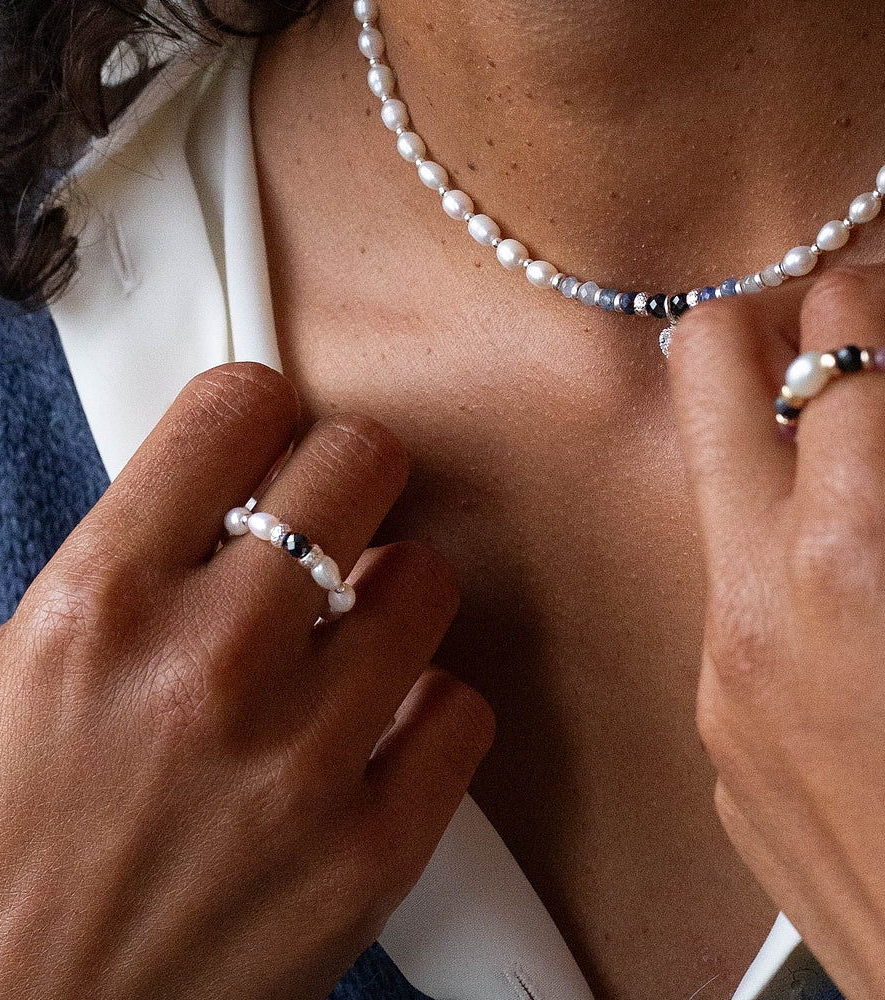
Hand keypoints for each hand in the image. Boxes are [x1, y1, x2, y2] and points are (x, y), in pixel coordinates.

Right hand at [0, 363, 494, 999]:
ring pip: (426, 582)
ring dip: (393, 592)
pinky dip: (432, 706)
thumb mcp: (12, 675)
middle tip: (337, 509)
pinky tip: (383, 725)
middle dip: (348, 473)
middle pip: (356, 466)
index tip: (276, 426)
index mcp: (98, 606)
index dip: (263, 403)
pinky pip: (462, 711)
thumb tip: (222, 500)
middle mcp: (204, 668)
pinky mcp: (368, 851)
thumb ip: (125, 569)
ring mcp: (299, 761)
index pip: (232, 411)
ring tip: (354, 631)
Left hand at [669, 265, 884, 999]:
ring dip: (786, 451)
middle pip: (703, 363)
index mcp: (855, 554)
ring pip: (716, 486)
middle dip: (780, 324)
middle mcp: (755, 606)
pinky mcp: (719, 742)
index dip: (878, 289)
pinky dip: (788, 563)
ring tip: (867, 470)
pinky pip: (733, 602)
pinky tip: (862, 603)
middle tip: (851, 339)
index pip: (838, 332)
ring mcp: (719, 679)